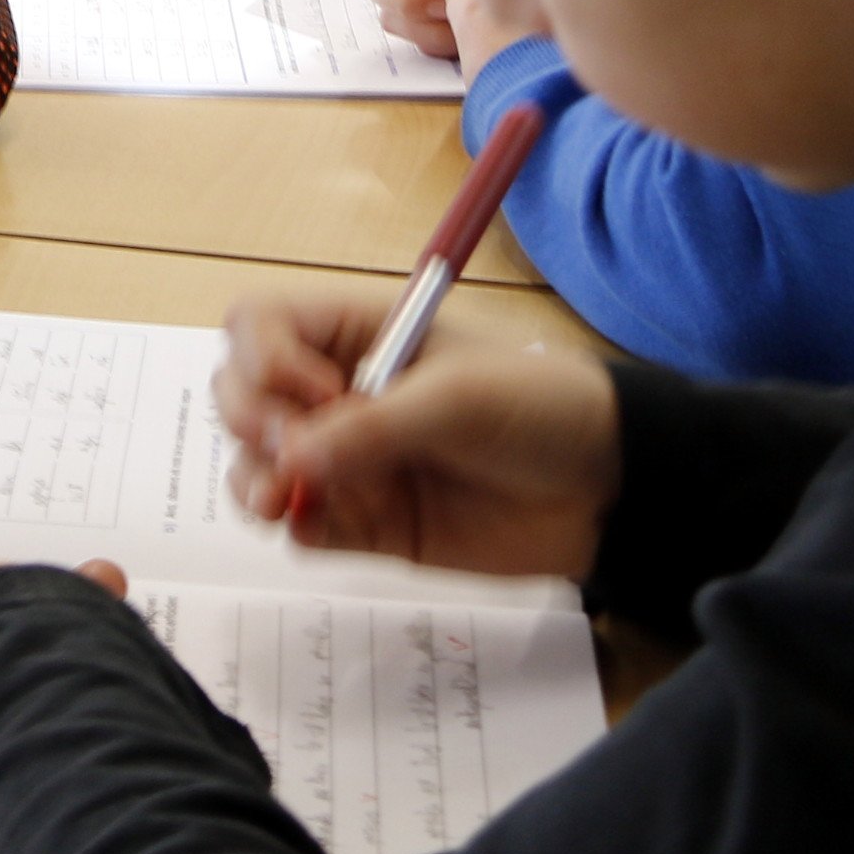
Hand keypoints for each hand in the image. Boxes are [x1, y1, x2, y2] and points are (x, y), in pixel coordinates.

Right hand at [215, 287, 620, 582]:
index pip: (261, 326)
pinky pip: (302, 525)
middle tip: (291, 449)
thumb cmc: (541, 409)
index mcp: (356, 335)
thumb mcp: (458, 400)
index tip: (316, 392)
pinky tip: (310, 527)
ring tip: (277, 502)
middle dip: (248, 419)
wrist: (611, 490)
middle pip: (242, 393)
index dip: (264, 358)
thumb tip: (286, 461)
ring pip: (259, 463)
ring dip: (253, 477)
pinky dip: (292, 525)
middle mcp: (337, 392)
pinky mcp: (367, 521)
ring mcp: (349, 459)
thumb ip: (369, 429)